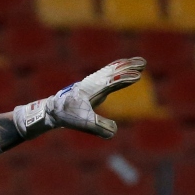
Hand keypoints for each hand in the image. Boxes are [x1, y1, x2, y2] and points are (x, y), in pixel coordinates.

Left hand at [14, 57, 146, 139]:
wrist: (52, 109)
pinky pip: (108, 74)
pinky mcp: (93, 86)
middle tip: (143, 62)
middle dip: (128, 67)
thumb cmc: (67, 115)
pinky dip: (117, 70)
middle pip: (113, 71)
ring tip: (138, 62)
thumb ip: (99, 127)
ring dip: (124, 66)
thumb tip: (114, 132)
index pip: (111, 82)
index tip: (138, 76)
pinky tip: (121, 71)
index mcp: (92, 89)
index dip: (124, 79)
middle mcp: (93, 83)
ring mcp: (93, 83)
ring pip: (111, 70)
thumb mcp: (83, 123)